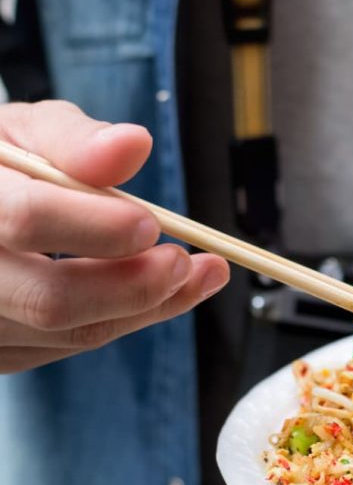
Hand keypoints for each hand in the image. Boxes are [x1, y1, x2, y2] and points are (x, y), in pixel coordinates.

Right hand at [0, 100, 228, 372]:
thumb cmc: (3, 161)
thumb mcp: (23, 132)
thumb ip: (74, 140)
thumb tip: (134, 145)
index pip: (27, 219)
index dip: (96, 226)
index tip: (151, 223)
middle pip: (48, 299)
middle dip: (131, 285)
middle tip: (185, 262)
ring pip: (72, 330)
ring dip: (147, 307)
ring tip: (201, 273)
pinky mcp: (1, 352)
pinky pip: (73, 345)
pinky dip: (128, 318)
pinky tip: (167, 291)